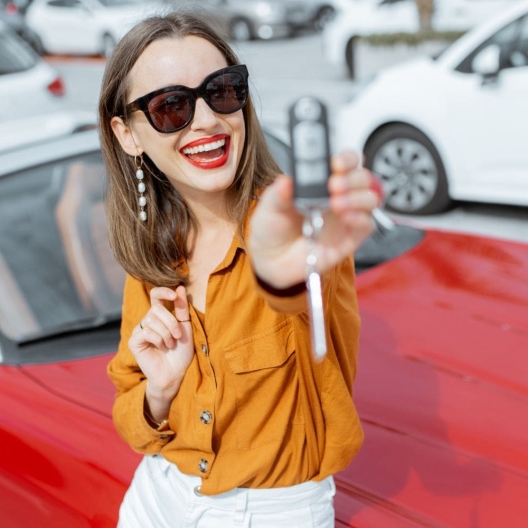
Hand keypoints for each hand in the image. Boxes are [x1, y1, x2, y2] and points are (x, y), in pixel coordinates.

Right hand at [128, 285, 193, 398]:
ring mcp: (140, 330)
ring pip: (151, 320)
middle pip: (156, 309)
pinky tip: (161, 348)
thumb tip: (180, 287)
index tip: (174, 295)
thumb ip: (182, 307)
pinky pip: (146, 332)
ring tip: (170, 345)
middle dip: (171, 322)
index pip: (156, 295)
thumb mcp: (186, 326)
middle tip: (178, 336)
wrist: (177, 372)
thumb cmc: (182, 350)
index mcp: (161, 314)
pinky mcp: (134, 341)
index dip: (163, 292)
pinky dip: (158, 340)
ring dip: (166, 334)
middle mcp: (148, 319)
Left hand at [249, 151, 378, 288]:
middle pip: (363, 177)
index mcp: (323, 181)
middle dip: (352, 178)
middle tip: (334, 184)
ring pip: (370, 199)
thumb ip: (279, 193)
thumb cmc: (274, 227)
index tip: (336, 163)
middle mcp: (339, 196)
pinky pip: (367, 225)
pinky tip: (345, 217)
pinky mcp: (350, 238)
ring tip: (336, 203)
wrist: (272, 259)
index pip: (347, 162)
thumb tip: (286, 181)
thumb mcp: (270, 206)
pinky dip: (360, 218)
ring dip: (358, 197)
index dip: (347, 159)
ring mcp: (346, 217)